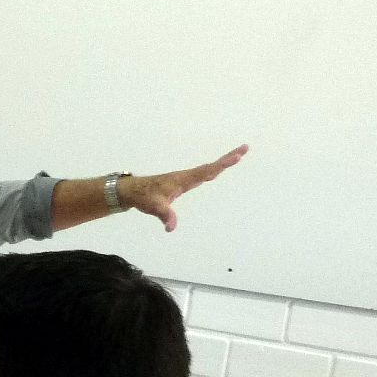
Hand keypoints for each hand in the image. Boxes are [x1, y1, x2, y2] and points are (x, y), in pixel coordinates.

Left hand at [122, 144, 247, 231]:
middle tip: (244, 149)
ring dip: (222, 163)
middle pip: (211, 166)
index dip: (221, 165)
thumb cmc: (143, 197)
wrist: (132, 191)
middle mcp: (186, 176)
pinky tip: (217, 170)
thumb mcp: (153, 207)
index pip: (206, 171)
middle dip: (228, 158)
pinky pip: (202, 174)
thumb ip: (164, 215)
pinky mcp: (183, 182)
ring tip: (238, 156)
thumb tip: (171, 227)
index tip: (236, 157)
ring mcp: (185, 178)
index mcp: (183, 179)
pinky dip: (213, 170)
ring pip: (207, 169)